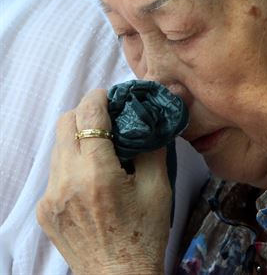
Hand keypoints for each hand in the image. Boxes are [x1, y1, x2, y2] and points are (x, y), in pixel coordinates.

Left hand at [37, 90, 170, 274]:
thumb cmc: (144, 234)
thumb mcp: (158, 188)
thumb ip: (152, 147)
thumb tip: (150, 119)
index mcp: (97, 174)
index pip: (88, 116)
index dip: (98, 98)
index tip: (109, 94)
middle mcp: (67, 182)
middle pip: (64, 124)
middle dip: (85, 113)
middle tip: (108, 118)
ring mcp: (51, 197)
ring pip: (58, 147)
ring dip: (78, 137)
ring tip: (104, 149)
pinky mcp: (45, 210)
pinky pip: (55, 172)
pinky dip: (73, 163)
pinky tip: (93, 178)